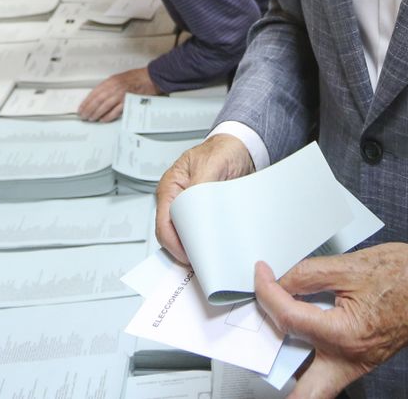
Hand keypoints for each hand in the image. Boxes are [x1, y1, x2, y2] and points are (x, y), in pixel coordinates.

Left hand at [77, 66, 158, 121]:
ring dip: (96, 114)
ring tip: (91, 119)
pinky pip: (115, 111)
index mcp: (111, 81)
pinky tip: (103, 119)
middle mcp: (114, 87)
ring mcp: (121, 95)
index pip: (94, 93)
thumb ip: (109, 86)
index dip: (86, 102)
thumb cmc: (136, 78)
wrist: (150, 77)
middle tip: (83, 116)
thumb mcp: (119, 78)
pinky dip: (108, 116)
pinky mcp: (127, 102)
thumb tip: (98, 96)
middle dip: (88, 109)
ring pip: (104, 106)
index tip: (81, 108)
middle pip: (97, 100)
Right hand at [154, 134, 255, 261]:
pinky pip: (203, 232)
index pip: (164, 224)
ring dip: (198, 247)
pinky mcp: (206, 213)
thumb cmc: (224, 150)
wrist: (243, 147)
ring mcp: (191, 208)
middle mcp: (177, 200)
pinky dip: (209, 241)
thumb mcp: (212, 164)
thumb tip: (195, 210)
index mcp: (171, 187)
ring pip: (187, 237)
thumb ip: (200, 187)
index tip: (190, 256)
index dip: (175, 244)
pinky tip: (217, 245)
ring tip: (210, 256)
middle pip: (172, 235)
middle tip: (202, 261)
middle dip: (185, 249)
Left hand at [254, 242, 407, 398]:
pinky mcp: (362, 361)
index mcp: (345, 335)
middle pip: (305, 396)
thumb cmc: (406, 274)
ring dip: (292, 372)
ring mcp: (357, 365)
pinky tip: (301, 334)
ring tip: (274, 339)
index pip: (289, 318)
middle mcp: (350, 360)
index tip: (260, 275)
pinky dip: (310, 357)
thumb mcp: (352, 265)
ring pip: (316, 389)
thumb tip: (279, 281)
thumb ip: (309, 275)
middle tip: (255, 349)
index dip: (266, 291)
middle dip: (280, 386)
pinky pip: (329, 372)